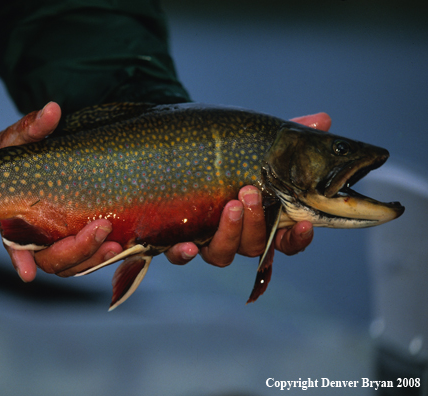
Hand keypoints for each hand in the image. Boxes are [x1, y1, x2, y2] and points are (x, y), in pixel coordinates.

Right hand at [0, 102, 122, 280]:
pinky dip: (114, 254)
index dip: (20, 260)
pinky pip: (99, 253)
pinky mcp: (88, 235)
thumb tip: (52, 109)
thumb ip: (32, 128)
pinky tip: (134, 246)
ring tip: (118, 244)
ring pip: (80, 264)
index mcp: (17, 220)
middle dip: (77, 251)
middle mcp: (41, 237)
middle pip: (55, 261)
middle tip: (101, 229)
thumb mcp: (20, 138)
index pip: (16, 246)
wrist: (43, 156)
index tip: (27, 272)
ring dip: (97, 258)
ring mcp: (65, 239)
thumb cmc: (20, 150)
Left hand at [165, 112, 331, 265]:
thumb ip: (287, 139)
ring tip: (230, 206)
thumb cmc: (230, 159)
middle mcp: (237, 237)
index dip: (298, 238)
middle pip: (254, 245)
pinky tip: (187, 246)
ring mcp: (208, 241)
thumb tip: (321, 120)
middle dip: (256, 222)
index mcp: (261, 221)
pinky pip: (178, 257)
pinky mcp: (179, 242)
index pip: (287, 240)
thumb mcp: (257, 146)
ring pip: (222, 254)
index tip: (305, 225)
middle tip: (250, 192)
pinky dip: (183, 255)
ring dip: (229, 234)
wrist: (183, 159)